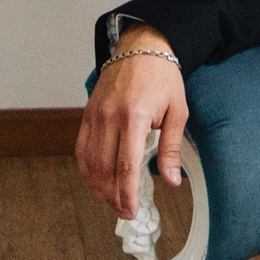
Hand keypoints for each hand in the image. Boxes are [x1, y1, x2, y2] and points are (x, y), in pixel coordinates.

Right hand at [76, 29, 187, 221]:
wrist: (142, 46)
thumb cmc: (163, 78)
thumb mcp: (177, 111)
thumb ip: (172, 148)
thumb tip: (172, 181)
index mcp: (134, 116)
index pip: (126, 166)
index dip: (126, 194)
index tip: (130, 211)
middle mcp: (109, 117)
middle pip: (104, 169)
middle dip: (112, 196)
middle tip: (124, 212)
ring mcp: (95, 115)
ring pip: (89, 162)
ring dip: (98, 187)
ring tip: (112, 201)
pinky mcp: (87, 114)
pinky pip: (81, 148)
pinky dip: (87, 169)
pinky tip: (97, 181)